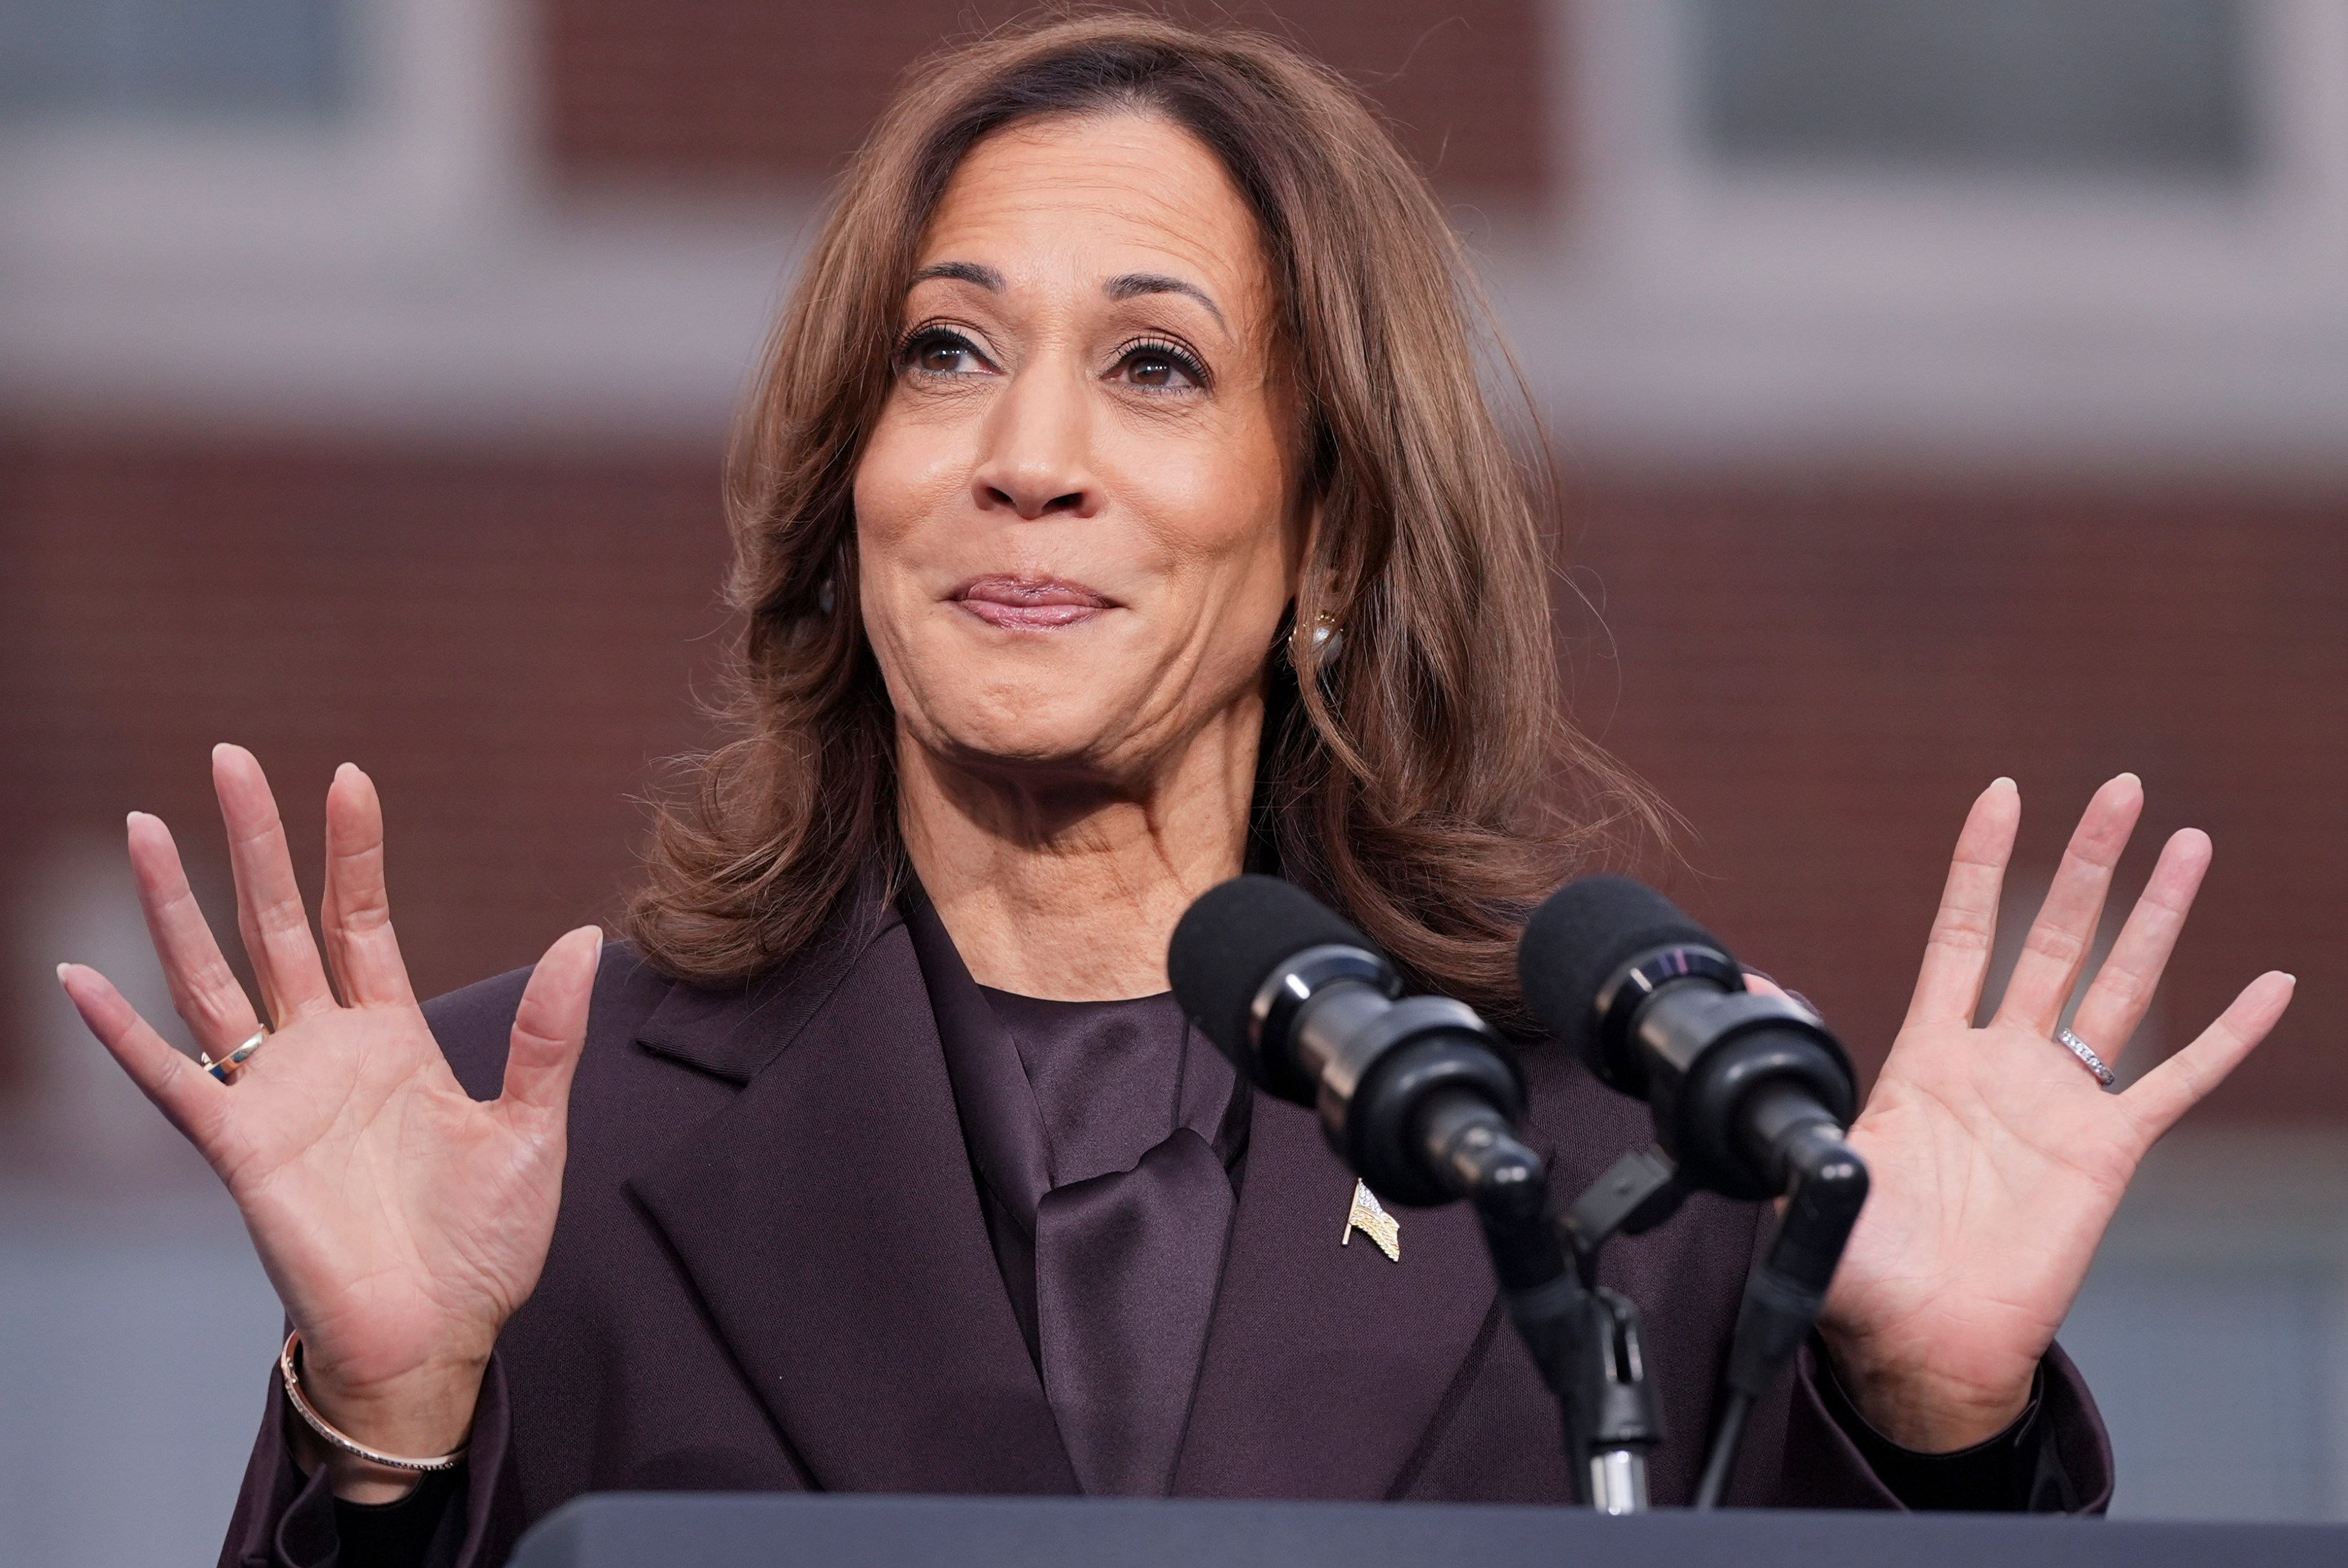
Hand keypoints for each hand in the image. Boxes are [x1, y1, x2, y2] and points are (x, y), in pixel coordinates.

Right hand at [56, 746, 598, 1499]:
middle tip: (229, 757)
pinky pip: (167, 1080)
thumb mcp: (534, 1128)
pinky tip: (78, 977)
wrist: (438, 1338)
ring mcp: (274, 1095)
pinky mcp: (238, 1149)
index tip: (347, 775)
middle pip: (275, 922)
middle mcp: (323, 1053)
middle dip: (253, 841)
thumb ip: (550, 1034)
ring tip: (143, 826)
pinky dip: (120, 1032)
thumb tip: (587, 936)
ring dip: (174, 904)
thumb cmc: (483, 1245)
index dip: (352, 851)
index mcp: (392, 1039)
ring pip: (211, 976)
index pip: (359, 919)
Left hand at [1817, 774, 2293, 1451]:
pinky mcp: (2107, 1153)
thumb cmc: (1864, 1268)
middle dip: (2088, 862)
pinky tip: (2269, 987)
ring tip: (2190, 843)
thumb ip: (1784, 1086)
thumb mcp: (1811, 1167)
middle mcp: (2001, 1063)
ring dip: (2156, 917)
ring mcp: (2059, 1103)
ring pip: (2117, 986)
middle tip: (2123, 788)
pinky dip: (2226, 1036)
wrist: (1918, 1345)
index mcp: (1929, 1056)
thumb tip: (1751, 1005)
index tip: (2004, 793)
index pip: (1963, 934)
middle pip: (2052, 937)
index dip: (1982, 865)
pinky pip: (2177, 1082)